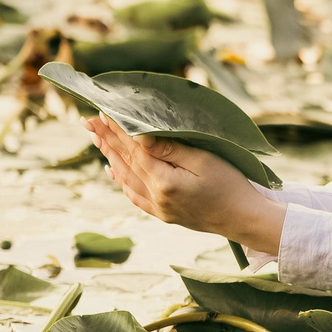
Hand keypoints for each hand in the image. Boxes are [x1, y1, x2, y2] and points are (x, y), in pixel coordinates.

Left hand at [86, 116, 283, 254]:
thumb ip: (170, 149)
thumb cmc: (231, 185)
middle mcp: (156, 198)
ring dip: (110, 158)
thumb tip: (139, 137)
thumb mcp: (204, 160)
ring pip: (125, 180)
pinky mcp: (164, 214)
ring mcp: (159, 208)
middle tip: (88, 122)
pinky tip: (113, 171)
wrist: (244, 219)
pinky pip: (134, 196)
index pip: (134, 150)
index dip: (117, 131)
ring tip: (97, 141)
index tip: (103, 113)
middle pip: (125, 164)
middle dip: (106, 141)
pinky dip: (121, 181)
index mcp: (165, 182)